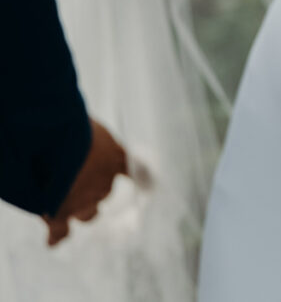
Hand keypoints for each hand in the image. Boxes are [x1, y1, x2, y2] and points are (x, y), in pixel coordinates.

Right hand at [44, 119, 127, 246]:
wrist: (49, 141)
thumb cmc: (69, 125)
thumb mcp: (86, 127)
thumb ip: (90, 139)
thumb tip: (81, 136)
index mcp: (114, 158)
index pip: (129, 170)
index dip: (129, 176)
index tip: (144, 183)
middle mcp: (104, 184)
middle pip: (103, 194)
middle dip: (93, 190)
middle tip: (76, 181)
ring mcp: (83, 202)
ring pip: (88, 214)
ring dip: (80, 211)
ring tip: (65, 206)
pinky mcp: (59, 215)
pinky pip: (60, 232)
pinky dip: (56, 236)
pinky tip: (53, 241)